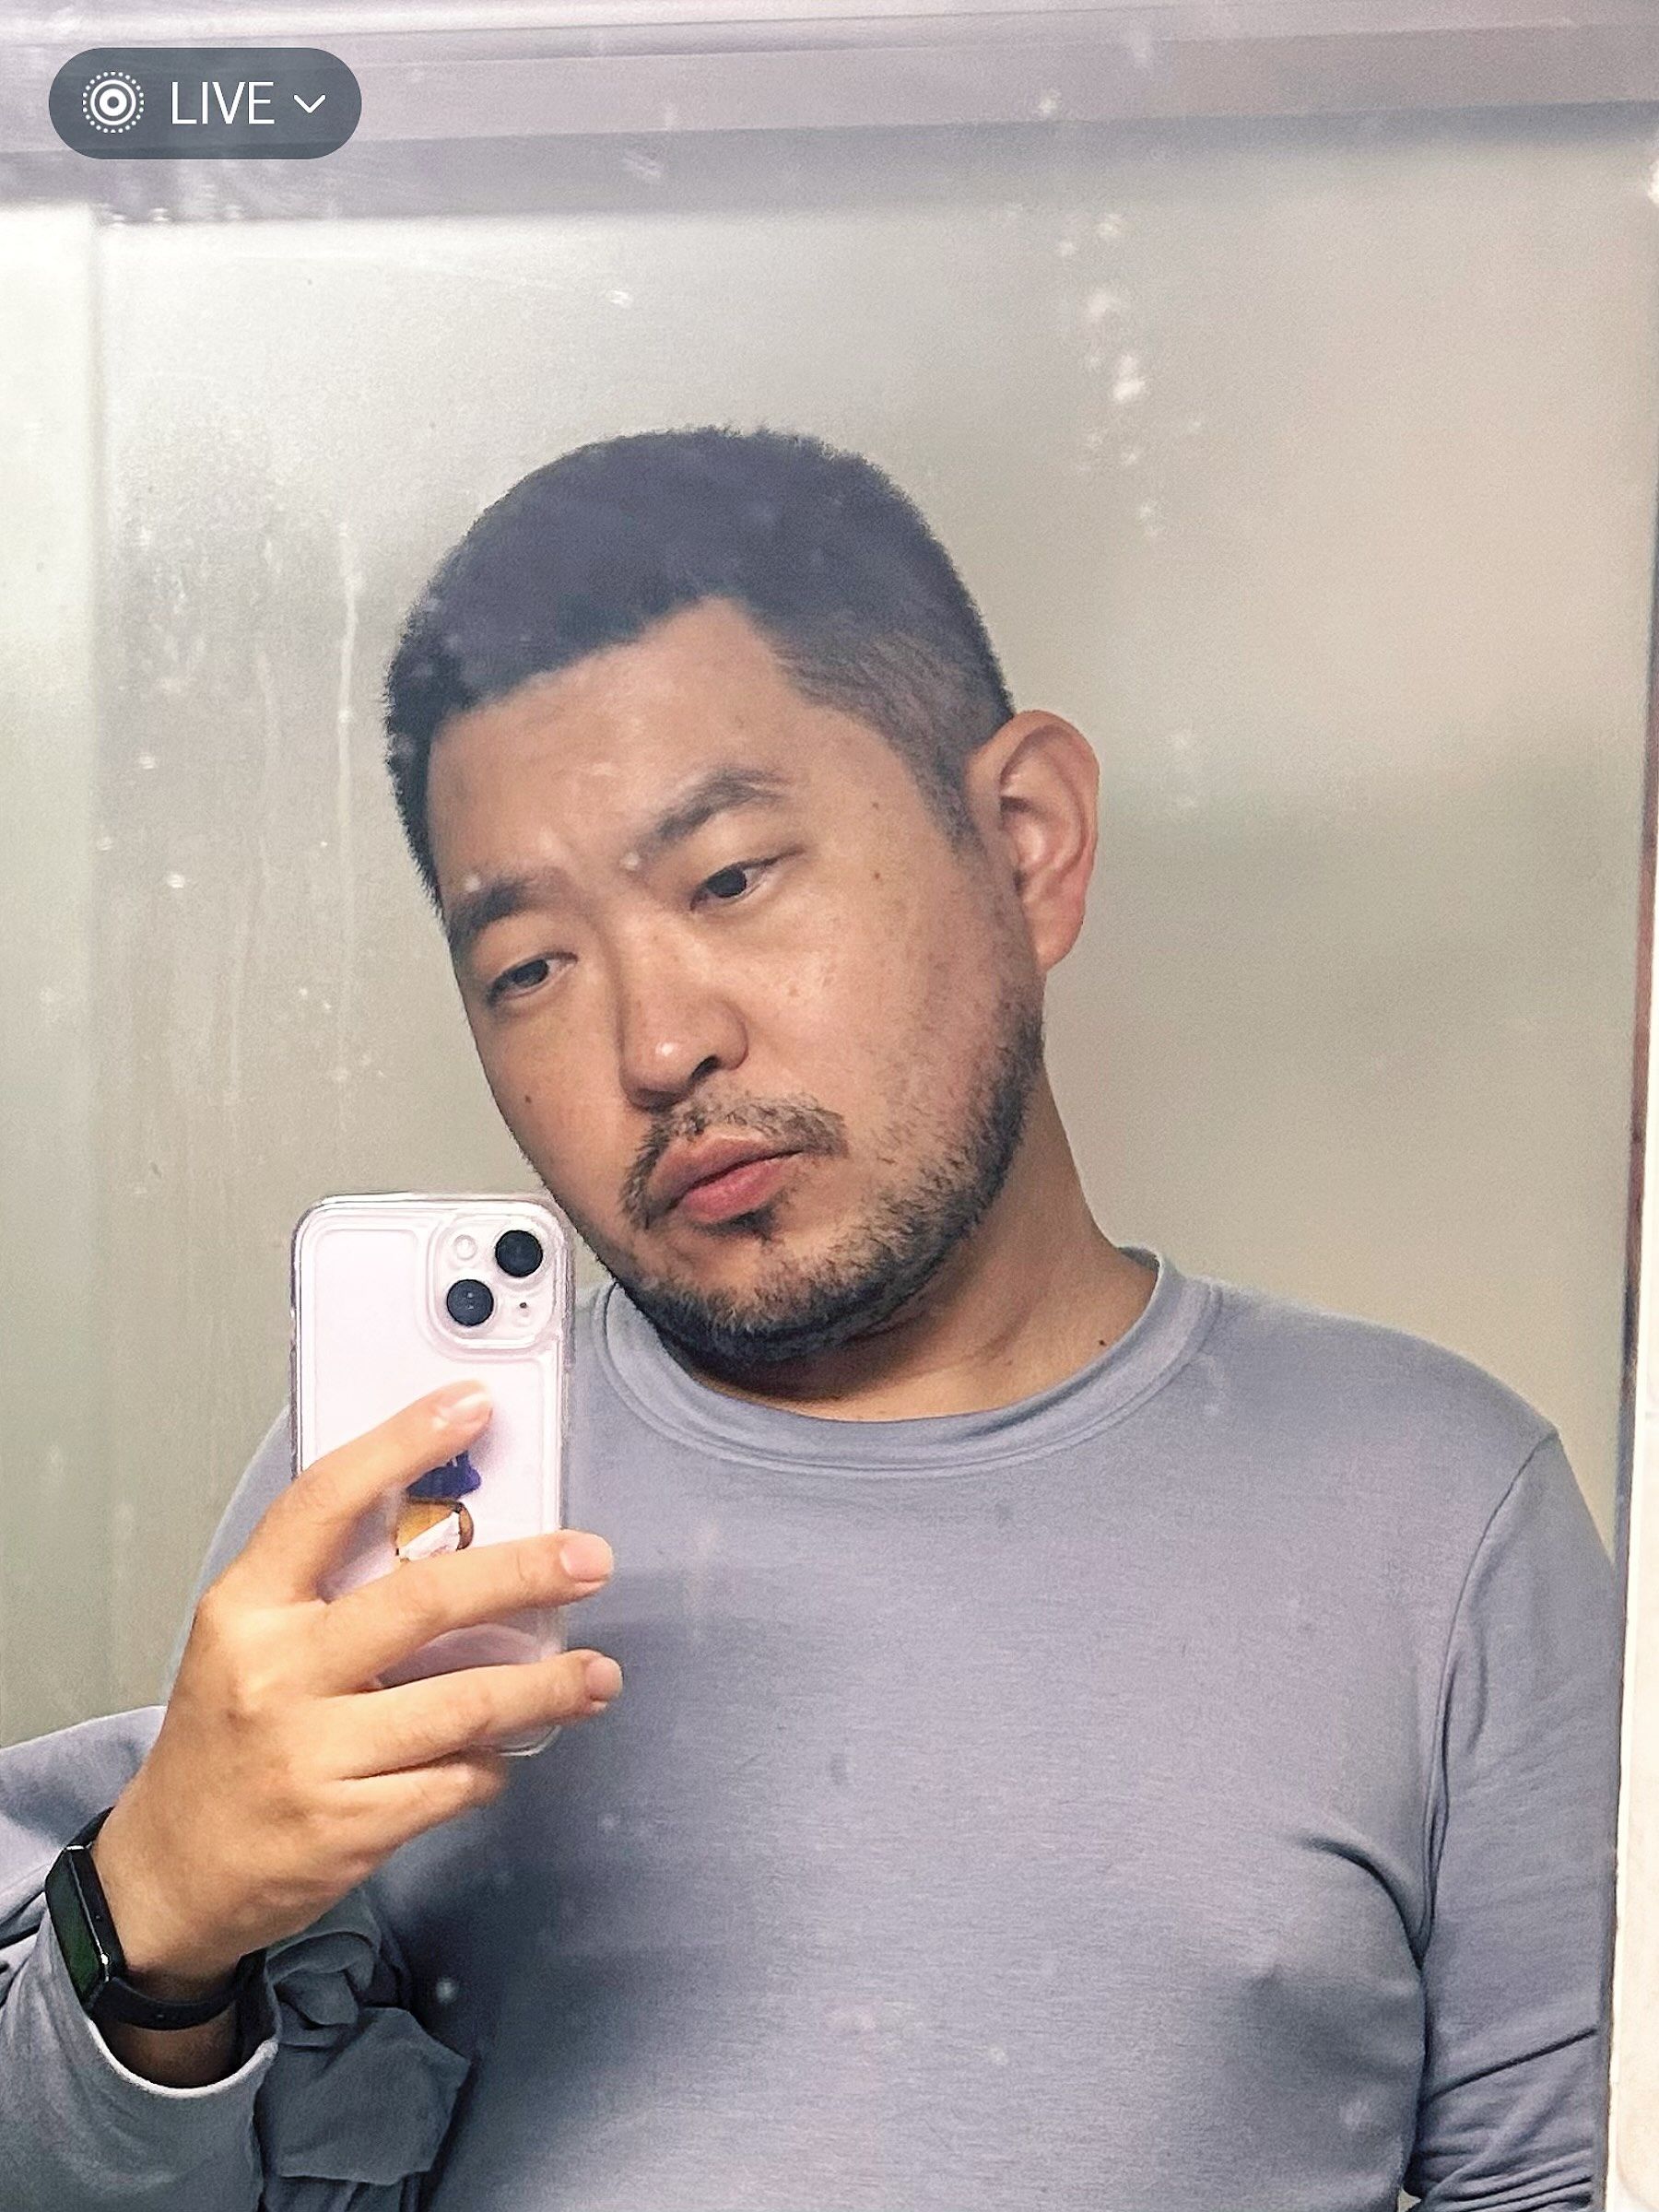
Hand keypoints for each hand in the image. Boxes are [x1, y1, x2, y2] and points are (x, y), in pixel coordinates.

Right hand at [91, 1382, 619, 1995]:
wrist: (170, 1875)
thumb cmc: (225, 1743)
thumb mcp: (247, 1642)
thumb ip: (329, 1586)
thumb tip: (451, 1526)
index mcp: (247, 1609)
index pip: (327, 1500)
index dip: (404, 1442)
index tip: (472, 1406)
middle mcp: (276, 1674)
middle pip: (424, 1600)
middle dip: (524, 1573)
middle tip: (589, 1559)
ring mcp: (311, 1755)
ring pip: (463, 1703)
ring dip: (546, 1687)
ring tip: (595, 1675)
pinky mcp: (347, 1827)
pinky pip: (454, 1780)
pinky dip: (491, 1764)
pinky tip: (499, 1753)